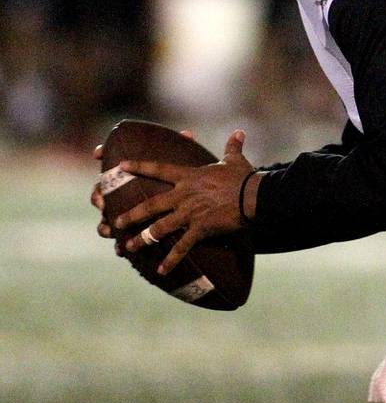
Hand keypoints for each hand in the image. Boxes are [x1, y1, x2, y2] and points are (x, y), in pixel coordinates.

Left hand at [111, 130, 256, 274]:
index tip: (121, 166)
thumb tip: (239, 132)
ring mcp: (190, 213)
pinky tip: (161, 271)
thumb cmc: (244, 178)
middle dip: (131, 214)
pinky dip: (171, 260)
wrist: (254, 196)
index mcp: (189, 177)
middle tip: (115, 222)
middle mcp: (183, 195)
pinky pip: (182, 247)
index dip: (138, 167)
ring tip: (128, 247)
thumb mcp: (235, 160)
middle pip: (150, 205)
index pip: (158, 169)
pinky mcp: (200, 229)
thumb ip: (233, 147)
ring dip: (142, 238)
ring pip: (159, 227)